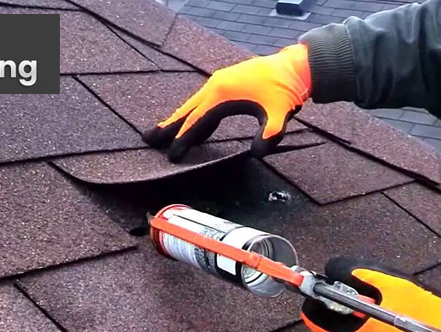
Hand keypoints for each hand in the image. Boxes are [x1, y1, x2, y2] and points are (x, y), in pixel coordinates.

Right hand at [142, 44, 310, 161]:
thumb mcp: (280, 114)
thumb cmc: (285, 90)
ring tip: (162, 134)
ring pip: (193, 105)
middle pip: (186, 111)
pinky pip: (203, 102)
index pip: (196, 121)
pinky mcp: (225, 84)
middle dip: (168, 127)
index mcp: (223, 94)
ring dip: (178, 120)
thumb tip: (257, 153)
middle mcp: (216, 86)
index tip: (171, 155)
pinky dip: (194, 115)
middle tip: (148, 140)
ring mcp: (219, 83)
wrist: (293, 67)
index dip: (183, 140)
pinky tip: (193, 127)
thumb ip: (269, 134)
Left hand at [301, 257, 440, 331]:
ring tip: (400, 314)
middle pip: (337, 328)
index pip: (312, 315)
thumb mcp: (396, 288)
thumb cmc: (431, 330)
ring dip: (370, 326)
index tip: (334, 283)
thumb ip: (363, 275)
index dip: (321, 294)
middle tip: (377, 296)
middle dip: (351, 309)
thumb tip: (340, 268)